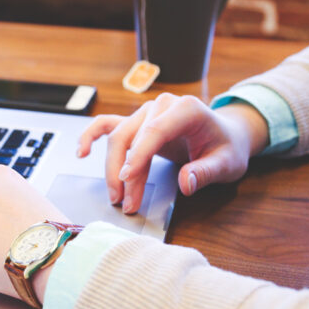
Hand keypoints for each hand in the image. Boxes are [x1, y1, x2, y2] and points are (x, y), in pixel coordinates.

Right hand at [77, 93, 268, 212]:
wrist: (226, 136)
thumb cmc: (226, 147)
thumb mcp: (226, 163)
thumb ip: (207, 172)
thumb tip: (186, 182)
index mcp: (186, 108)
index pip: (155, 130)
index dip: (139, 155)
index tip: (127, 178)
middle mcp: (162, 106)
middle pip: (132, 136)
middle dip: (125, 172)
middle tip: (126, 203)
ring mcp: (146, 112)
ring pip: (118, 137)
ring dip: (112, 167)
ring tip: (117, 196)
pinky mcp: (137, 122)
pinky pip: (108, 125)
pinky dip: (92, 136)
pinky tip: (81, 151)